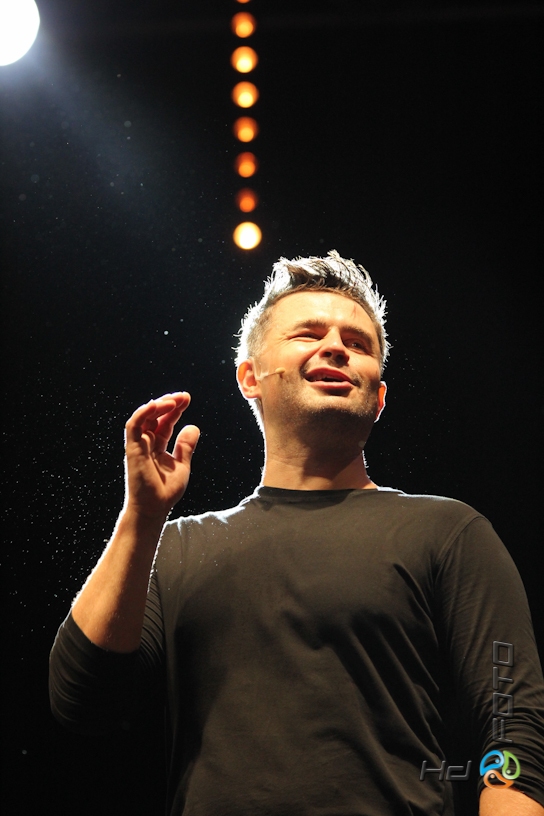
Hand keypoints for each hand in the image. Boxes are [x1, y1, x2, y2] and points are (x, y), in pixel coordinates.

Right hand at [124, 392, 199, 519]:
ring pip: (144, 417)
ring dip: (158, 405)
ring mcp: (138, 445)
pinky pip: (134, 425)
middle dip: (169, 403)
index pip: (165, 422)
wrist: (153, 509)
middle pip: (155, 416)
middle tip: (183, 396)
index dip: (175, 409)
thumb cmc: (164, 492)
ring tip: (174, 400)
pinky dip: (143, 412)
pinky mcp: (132, 448)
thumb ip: (185, 447)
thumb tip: (193, 426)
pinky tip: (157, 405)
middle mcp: (147, 443)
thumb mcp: (181, 465)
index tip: (187, 399)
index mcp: (157, 446)